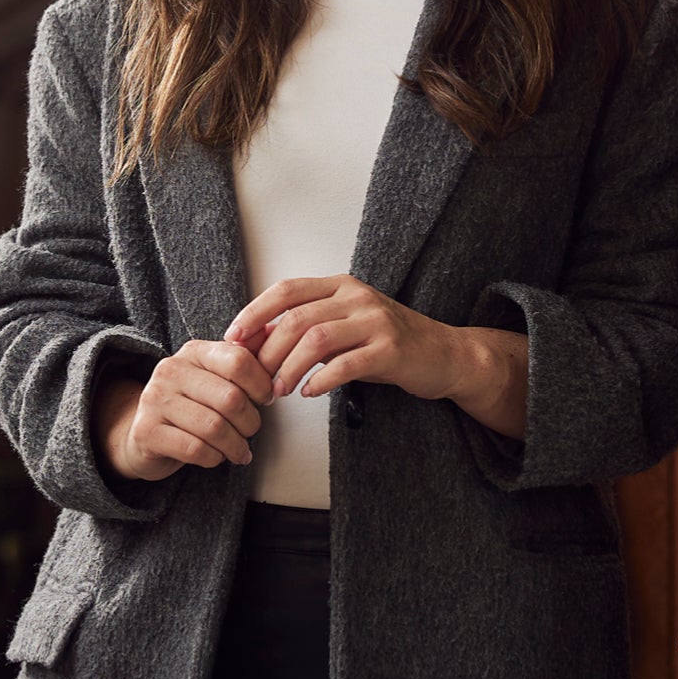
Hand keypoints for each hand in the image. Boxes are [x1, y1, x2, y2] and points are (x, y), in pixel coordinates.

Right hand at [100, 338, 277, 480]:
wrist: (147, 434)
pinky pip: (195, 449)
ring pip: (214, 427)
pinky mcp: (146, 431)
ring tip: (239, 451)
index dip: (261, 384)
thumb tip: (276, 329)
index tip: (266, 399)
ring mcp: (155, 400)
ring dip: (235, 445)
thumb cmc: (192, 404)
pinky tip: (217, 456)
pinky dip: (214, 458)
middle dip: (250, 422)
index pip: (238, 360)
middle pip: (230, 398)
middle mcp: (171, 370)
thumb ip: (247, 355)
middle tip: (251, 431)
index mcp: (194, 352)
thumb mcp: (218, 376)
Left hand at [224, 275, 479, 403]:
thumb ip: (305, 329)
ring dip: (290, 367)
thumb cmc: (386, 343)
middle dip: (269, 351)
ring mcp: (376, 321)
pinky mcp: (391, 349)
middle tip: (256, 379)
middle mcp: (357, 297)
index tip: (233, 337)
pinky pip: (346, 363)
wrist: (444, 354)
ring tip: (278, 391)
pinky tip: (309, 392)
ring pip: (317, 339)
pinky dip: (321, 379)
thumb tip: (254, 340)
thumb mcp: (344, 327)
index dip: (255, 311)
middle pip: (297, 318)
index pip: (287, 290)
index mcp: (340, 286)